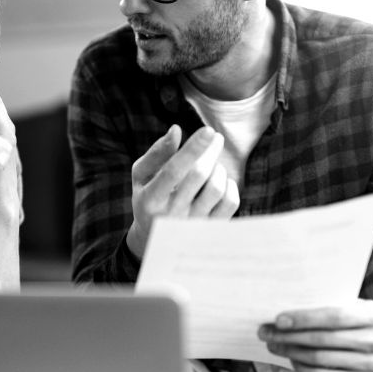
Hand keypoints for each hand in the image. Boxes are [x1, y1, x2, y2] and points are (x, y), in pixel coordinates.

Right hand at [126, 125, 239, 258]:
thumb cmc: (149, 199)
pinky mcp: (210, 230)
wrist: (155, 241)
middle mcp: (171, 215)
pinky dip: (229, 185)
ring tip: (213, 165)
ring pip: (216, 188)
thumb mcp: (142, 176)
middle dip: (210, 151)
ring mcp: (192, 225)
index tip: (208, 131)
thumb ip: (156, 153)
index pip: (173, 170)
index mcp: (151, 199)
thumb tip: (176, 130)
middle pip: (198, 175)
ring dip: (219, 168)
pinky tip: (220, 182)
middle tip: (216, 137)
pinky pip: (230, 203)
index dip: (192, 149)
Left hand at [258, 299, 372, 371]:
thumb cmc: (357, 319)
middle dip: (290, 336)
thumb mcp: (350, 303)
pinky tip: (291, 359)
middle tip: (266, 332)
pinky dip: (303, 368)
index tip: (279, 319)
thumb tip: (283, 308)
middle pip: (324, 340)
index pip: (336, 316)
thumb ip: (326, 303)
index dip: (305, 318)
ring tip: (273, 344)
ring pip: (321, 359)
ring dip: (291, 351)